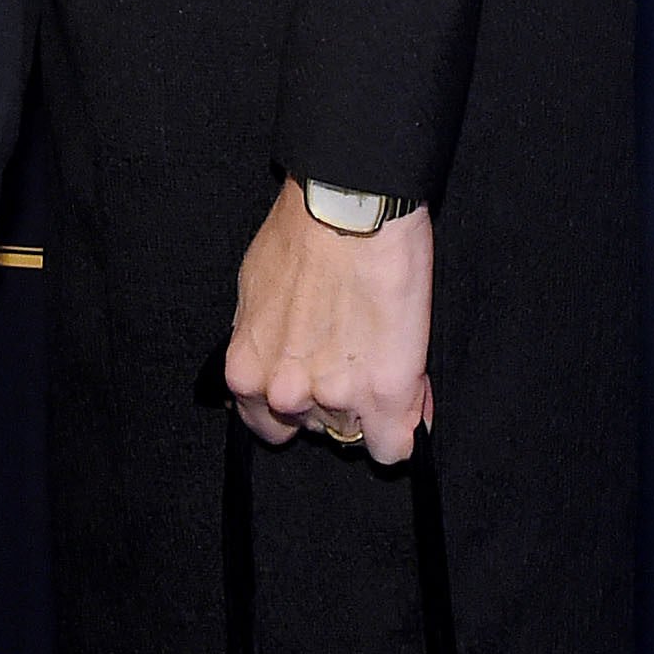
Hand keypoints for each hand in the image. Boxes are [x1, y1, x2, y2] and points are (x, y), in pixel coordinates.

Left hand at [222, 178, 433, 464]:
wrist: (350, 205)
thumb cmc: (302, 232)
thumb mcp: (258, 291)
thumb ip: (268, 342)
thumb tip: (290, 365)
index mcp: (247, 370)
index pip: (267, 426)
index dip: (296, 405)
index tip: (314, 382)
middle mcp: (285, 394)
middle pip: (315, 430)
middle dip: (332, 402)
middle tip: (350, 355)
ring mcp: (336, 398)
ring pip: (357, 432)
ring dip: (370, 403)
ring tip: (380, 349)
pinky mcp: (386, 395)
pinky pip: (395, 448)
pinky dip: (404, 428)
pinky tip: (406, 394)